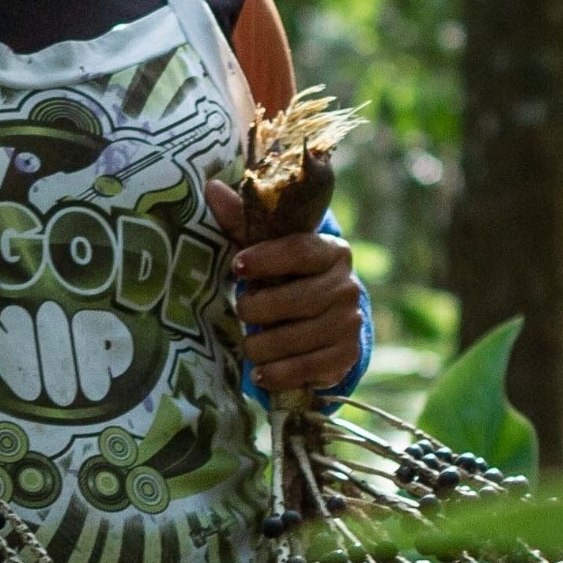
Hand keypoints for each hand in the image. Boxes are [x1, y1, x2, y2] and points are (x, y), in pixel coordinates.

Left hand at [204, 178, 363, 396]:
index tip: (237, 268)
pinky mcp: (347, 354)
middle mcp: (348, 285)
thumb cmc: (287, 277)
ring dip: (264, 345)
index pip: (300, 250)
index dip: (267, 259)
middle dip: (260, 308)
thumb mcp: (267, 250)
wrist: (324, 320)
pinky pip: (308, 367)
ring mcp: (349, 321)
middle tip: (241, 310)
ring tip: (248, 346)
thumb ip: (243, 222)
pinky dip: (279, 373)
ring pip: (300, 337)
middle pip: (298, 299)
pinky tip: (261, 373)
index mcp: (332, 250)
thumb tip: (213, 188)